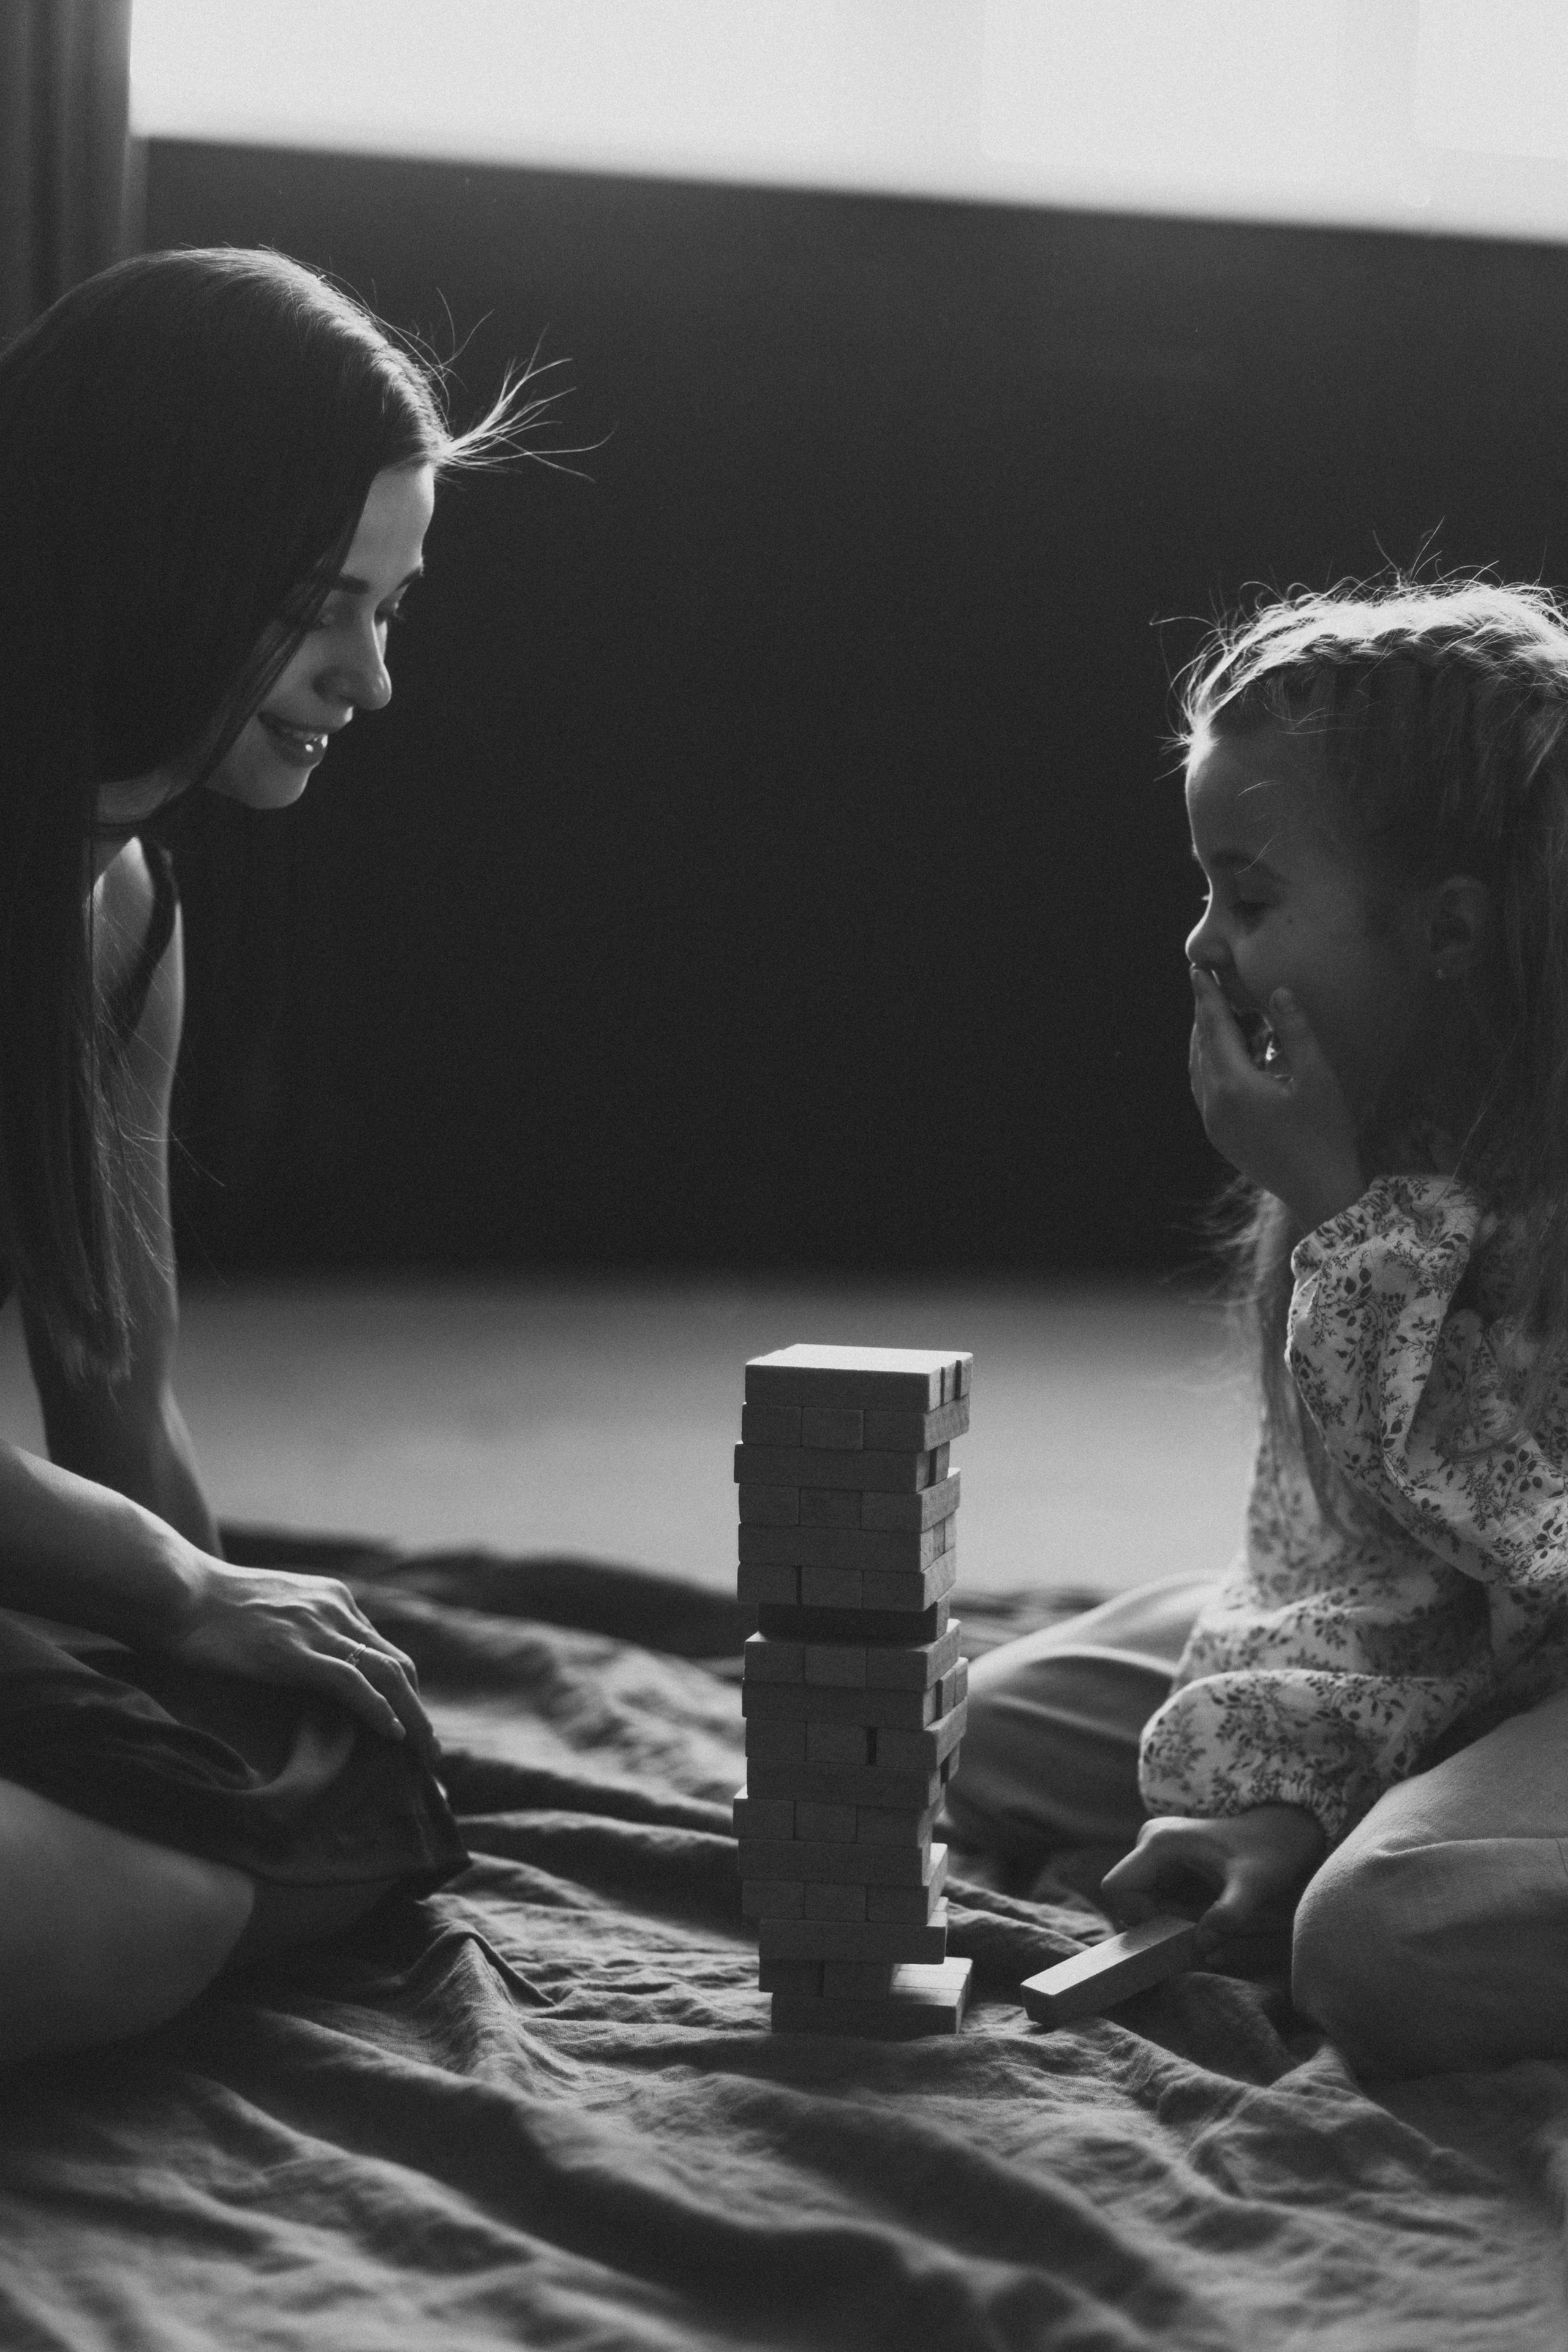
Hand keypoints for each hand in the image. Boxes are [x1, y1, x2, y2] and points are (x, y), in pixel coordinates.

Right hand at [153, 1557, 438, 1764]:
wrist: (175, 1590)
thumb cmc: (208, 1607)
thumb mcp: (270, 1613)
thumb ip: (298, 1632)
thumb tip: (305, 1670)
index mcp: (332, 1599)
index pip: (382, 1650)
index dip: (402, 1690)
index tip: (411, 1723)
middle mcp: (335, 1608)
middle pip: (395, 1664)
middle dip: (417, 1708)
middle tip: (430, 1749)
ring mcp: (315, 1627)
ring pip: (385, 1674)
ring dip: (410, 1717)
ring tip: (423, 1753)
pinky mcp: (293, 1650)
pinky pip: (350, 1683)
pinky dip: (377, 1709)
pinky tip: (391, 1735)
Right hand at [1101, 1805, 1326, 1962]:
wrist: (1280, 1831)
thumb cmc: (1267, 1854)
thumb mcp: (1253, 1886)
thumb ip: (1228, 1915)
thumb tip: (1203, 1945)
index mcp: (1159, 1843)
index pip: (1117, 1888)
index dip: (1138, 1916)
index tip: (1176, 1928)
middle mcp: (1150, 1843)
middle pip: (1129, 1897)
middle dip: (1158, 1922)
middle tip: (1198, 1929)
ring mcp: (1156, 1851)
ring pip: (1142, 1899)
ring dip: (1168, 1919)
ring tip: (1207, 1918)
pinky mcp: (1166, 1861)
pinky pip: (1157, 1896)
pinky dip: (1175, 1913)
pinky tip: (1206, 1911)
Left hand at [1188, 967, 1363, 1230]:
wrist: (1319, 1194)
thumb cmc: (1326, 1135)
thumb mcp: (1318, 1079)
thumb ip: (1295, 1032)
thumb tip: (1278, 992)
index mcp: (1233, 1086)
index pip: (1214, 1027)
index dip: (1206, 996)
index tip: (1196, 967)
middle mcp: (1213, 1104)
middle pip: (1201, 1046)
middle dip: (1202, 1012)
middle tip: (1202, 981)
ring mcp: (1213, 1124)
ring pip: (1197, 1069)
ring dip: (1203, 1038)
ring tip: (1210, 1012)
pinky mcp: (1220, 1137)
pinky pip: (1202, 1089)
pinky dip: (1207, 1063)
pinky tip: (1220, 1055)